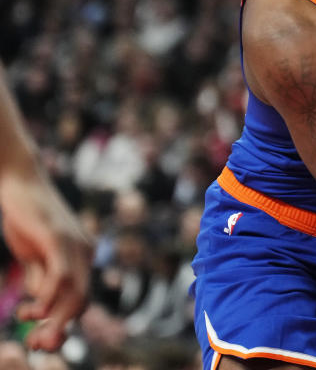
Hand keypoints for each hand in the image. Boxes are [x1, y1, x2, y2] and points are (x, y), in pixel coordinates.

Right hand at [0, 168, 91, 350]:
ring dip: (54, 317)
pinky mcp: (59, 237)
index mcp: (82, 256)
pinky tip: (36, 306)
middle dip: (60, 328)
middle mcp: (85, 251)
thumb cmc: (26, 217)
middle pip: (81, 301)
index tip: (40, 340)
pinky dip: (50, 296)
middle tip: (38, 345)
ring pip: (74, 292)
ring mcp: (75, 244)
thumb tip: (42, 304)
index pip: (80, 299)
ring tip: (31, 325)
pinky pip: (62, 274)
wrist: (20, 181)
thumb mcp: (35, 254)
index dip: (63, 324)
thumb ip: (41, 275)